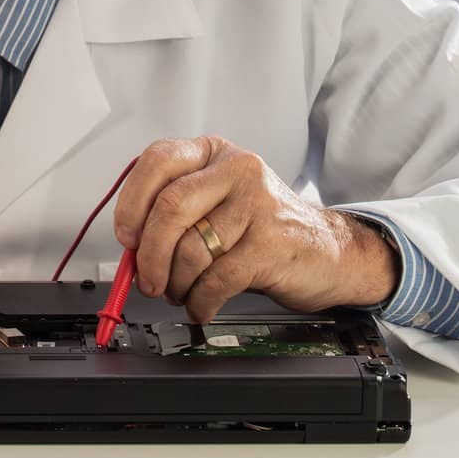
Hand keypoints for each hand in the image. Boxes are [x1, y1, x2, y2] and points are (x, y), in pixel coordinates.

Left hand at [113, 136, 400, 321]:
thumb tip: (131, 246)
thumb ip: (177, 212)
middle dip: (149, 254)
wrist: (332, 250)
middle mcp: (237, 169)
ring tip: (181, 292)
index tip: (126, 236)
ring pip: (191, 248)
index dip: (132, 202)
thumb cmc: (264, 227)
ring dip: (175, 283)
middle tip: (146, 280)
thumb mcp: (220, 201)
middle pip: (170, 207)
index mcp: (215, 152)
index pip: (157, 160)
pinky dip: (200, 301)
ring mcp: (257, 204)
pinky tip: (202, 305)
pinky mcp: (271, 243)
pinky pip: (217, 278)